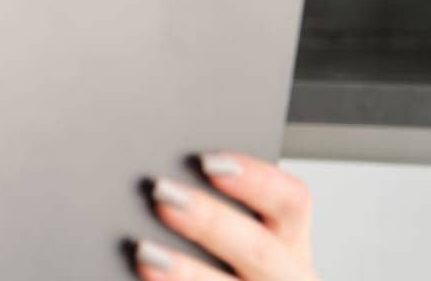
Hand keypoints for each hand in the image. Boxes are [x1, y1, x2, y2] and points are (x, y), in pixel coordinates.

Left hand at [134, 152, 318, 280]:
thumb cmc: (223, 269)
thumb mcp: (236, 247)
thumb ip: (213, 218)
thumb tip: (164, 185)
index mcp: (288, 245)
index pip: (290, 202)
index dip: (256, 179)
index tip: (210, 161)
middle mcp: (281, 278)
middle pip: (260, 248)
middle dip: (211, 221)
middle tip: (163, 194)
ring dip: (187, 272)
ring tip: (145, 252)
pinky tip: (140, 278)